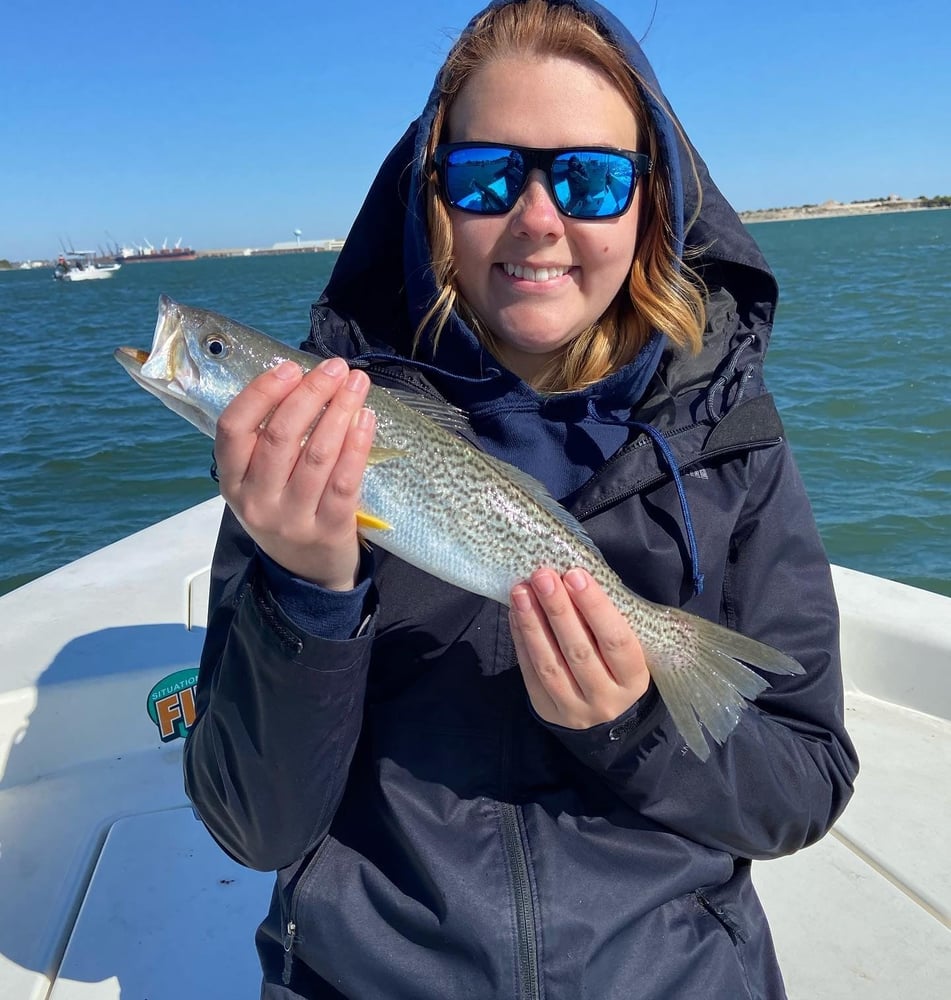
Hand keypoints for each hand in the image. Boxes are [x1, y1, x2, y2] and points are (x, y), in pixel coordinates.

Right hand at [214, 357, 374, 589]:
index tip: (290, 367)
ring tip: (357, 384)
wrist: (307, 575)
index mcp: (232, 483)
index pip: (233, 429)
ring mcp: (292, 519)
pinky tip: (366, 420)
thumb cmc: (284, 512)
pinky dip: (357, 446)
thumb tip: (303, 380)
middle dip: (310, 394)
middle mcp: (257, 501)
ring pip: (316, 456)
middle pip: (280, 437)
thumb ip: (269, 440)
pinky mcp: (329, 530)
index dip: (260, 393)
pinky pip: (345, 482)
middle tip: (335, 368)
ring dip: (339, 412)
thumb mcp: (260, 483)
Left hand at [509, 568, 649, 728]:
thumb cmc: (615, 667)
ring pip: (550, 663)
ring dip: (533, 623)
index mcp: (634, 679)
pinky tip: (516, 613)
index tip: (575, 575)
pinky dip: (522, 640)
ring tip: (521, 591)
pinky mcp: (547, 710)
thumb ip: (605, 621)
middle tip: (543, 576)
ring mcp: (575, 708)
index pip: (616, 640)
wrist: (603, 717)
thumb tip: (572, 578)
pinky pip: (530, 672)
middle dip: (558, 609)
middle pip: (579, 651)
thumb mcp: (624, 650)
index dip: (595, 606)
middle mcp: (606, 698)